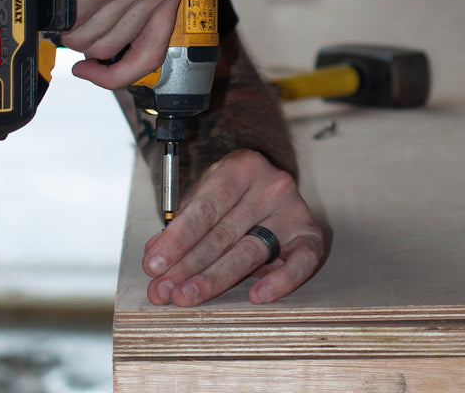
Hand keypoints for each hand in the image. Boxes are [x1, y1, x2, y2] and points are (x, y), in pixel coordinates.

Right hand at [23, 0, 185, 89]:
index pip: (152, 54)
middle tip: (70, 15)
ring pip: (88, 40)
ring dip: (68, 24)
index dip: (120, 74)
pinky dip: (58, 8)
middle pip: (111, 49)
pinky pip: (71, 21)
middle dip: (83, 40)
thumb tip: (107, 50)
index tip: (97, 73)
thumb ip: (130, 4)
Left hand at [142, 149, 324, 305]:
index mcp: (243, 166)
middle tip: (163, 291)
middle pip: (224, 232)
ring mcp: (293, 209)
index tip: (153, 265)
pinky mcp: (310, 234)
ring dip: (214, 279)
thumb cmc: (230, 194)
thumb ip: (182, 222)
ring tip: (186, 297)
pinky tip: (256, 296)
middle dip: (188, 265)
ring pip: (251, 251)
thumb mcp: (205, 195)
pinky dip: (281, 282)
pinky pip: (302, 263)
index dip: (178, 238)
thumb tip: (155, 256)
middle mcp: (272, 185)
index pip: (206, 206)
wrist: (267, 184)